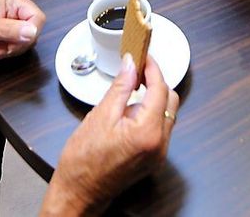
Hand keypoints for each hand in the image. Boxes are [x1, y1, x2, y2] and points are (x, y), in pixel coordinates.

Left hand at [0, 0, 44, 64]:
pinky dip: (5, 53)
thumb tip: (33, 31)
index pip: (37, 18)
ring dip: (8, 51)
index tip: (11, 42)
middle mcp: (16, 9)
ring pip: (27, 42)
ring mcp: (13, 22)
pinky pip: (19, 48)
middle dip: (15, 45)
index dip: (28, 34)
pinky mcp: (10, 34)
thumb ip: (10, 29)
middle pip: (34, 32)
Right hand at [42, 55, 178, 214]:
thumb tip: (130, 65)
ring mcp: (159, 153)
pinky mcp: (154, 158)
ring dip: (154, 98)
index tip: (143, 57)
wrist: (78, 192)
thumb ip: (120, 87)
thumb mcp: (100, 115)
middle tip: (138, 70)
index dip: (152, 68)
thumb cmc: (83, 161)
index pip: (160, 89)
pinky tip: (132, 110)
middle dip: (156, 82)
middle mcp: (159, 144)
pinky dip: (151, 114)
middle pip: (170, 101)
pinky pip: (161, 128)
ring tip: (132, 89)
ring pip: (168, 114)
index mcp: (147, 131)